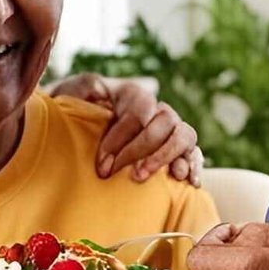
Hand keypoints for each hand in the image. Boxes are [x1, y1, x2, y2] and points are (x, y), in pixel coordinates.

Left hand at [50, 73, 202, 184]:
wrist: (82, 126)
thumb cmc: (78, 112)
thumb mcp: (73, 93)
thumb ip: (84, 88)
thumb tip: (98, 90)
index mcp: (134, 94)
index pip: (138, 112)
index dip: (121, 139)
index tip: (103, 165)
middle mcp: (157, 108)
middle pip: (163, 123)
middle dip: (141, 151)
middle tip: (120, 173)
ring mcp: (172, 128)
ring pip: (183, 136)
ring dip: (165, 157)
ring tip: (143, 176)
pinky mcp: (180, 149)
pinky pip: (195, 153)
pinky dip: (194, 166)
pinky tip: (188, 182)